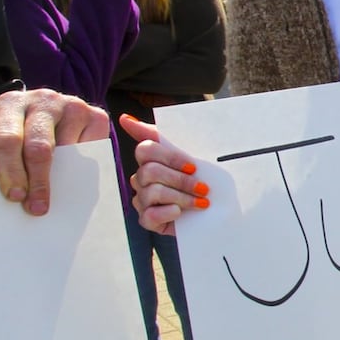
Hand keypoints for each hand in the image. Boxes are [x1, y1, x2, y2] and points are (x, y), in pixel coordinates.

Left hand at [0, 89, 109, 215]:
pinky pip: (92, 148)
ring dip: (62, 177)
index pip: (7, 139)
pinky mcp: (96, 115)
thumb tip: (14, 196)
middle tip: (37, 208)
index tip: (15, 196)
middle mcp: (41, 100)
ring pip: (68, 149)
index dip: (10, 170)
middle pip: (39, 145)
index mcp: (8, 105)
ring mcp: (72, 105)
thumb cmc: (13, 136)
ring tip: (55, 197)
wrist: (37, 116)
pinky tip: (71, 176)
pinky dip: (82, 168)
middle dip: (38, 181)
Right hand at [120, 114, 208, 234]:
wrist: (214, 211)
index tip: (193, 167)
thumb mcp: (188, 154)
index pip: (145, 150)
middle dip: (180, 180)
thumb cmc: (199, 179)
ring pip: (152, 192)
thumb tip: (124, 119)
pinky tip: (181, 213)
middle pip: (150, 172)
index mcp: (149, 161)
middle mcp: (141, 179)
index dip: (169, 157)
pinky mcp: (147, 220)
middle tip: (203, 187)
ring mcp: (142, 200)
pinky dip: (168, 213)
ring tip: (201, 202)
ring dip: (182, 197)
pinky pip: (150, 215)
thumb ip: (160, 135)